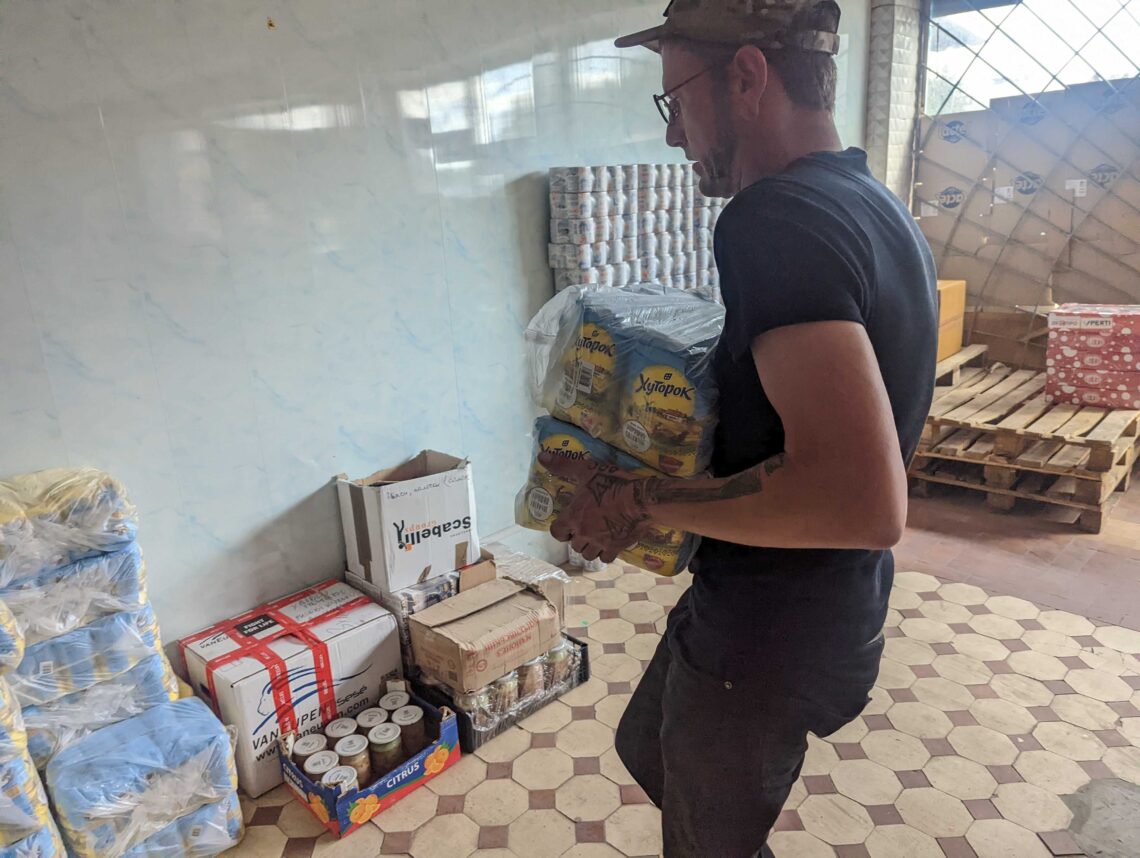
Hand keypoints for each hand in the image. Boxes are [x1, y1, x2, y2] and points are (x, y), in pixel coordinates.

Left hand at [537, 451, 653, 562]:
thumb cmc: (611, 483)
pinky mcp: (616, 548)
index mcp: (573, 517)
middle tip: (586, 528)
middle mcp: (583, 533)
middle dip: (578, 538)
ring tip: (596, 539)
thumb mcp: (586, 469)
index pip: (556, 533)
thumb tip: (542, 457)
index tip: (567, 525)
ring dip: (590, 548)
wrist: (639, 498)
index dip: (560, 530)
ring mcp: (599, 543)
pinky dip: (606, 553)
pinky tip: (610, 544)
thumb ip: (563, 465)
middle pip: (574, 545)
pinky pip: (606, 558)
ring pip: (588, 555)